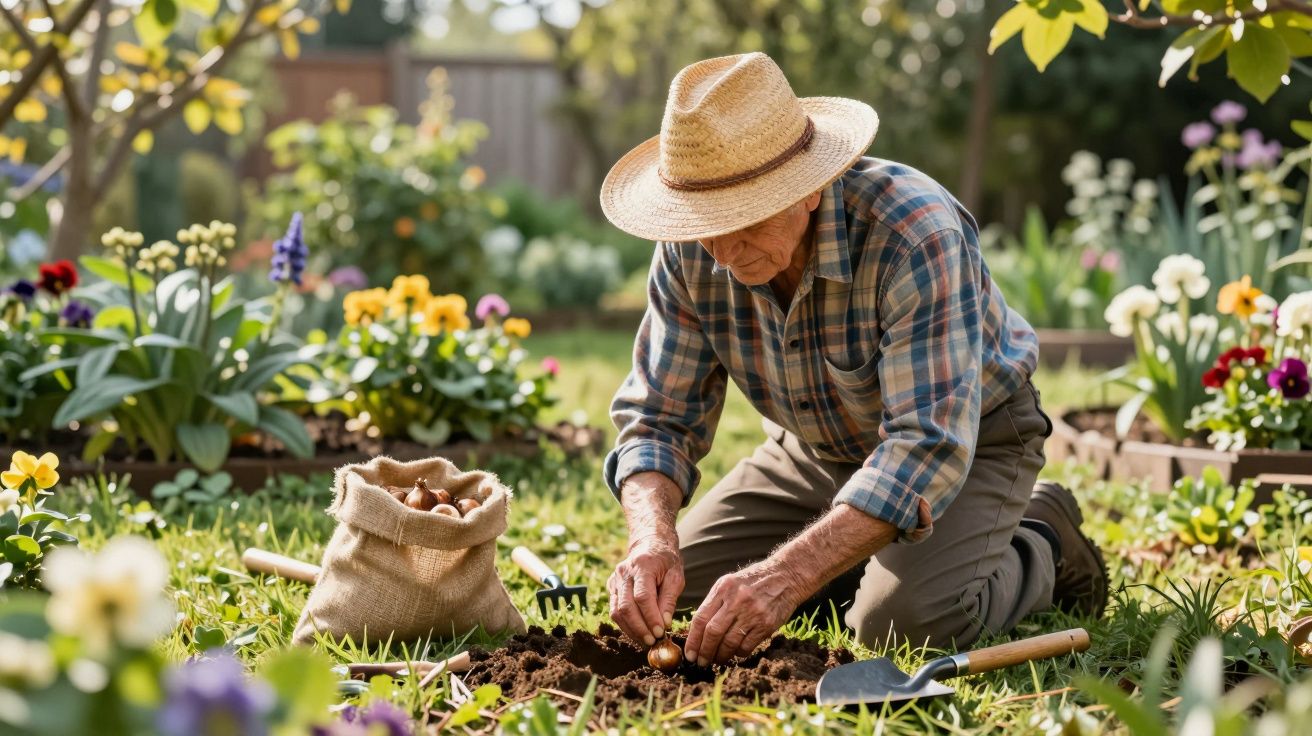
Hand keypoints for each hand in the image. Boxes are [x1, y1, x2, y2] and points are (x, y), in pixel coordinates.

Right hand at [608, 532, 683, 645]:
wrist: (649, 544)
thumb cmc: (666, 561)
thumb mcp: (675, 576)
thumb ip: (669, 600)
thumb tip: (664, 624)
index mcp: (642, 565)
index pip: (643, 597)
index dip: (650, 617)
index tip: (660, 632)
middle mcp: (624, 572)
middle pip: (626, 606)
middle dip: (639, 628)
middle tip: (652, 641)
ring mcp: (614, 579)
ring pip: (616, 611)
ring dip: (631, 629)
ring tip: (646, 640)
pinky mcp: (611, 586)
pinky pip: (614, 610)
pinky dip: (625, 624)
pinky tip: (637, 632)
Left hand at [685, 562, 805, 665]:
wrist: (786, 576)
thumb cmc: (753, 582)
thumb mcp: (730, 583)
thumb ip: (715, 603)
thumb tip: (697, 631)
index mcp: (723, 588)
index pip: (701, 618)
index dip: (692, 640)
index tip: (689, 654)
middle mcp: (737, 600)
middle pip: (713, 632)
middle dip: (704, 651)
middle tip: (700, 662)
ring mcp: (753, 612)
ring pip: (729, 643)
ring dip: (720, 656)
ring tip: (717, 660)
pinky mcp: (766, 624)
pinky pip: (746, 646)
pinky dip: (738, 654)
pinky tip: (735, 653)